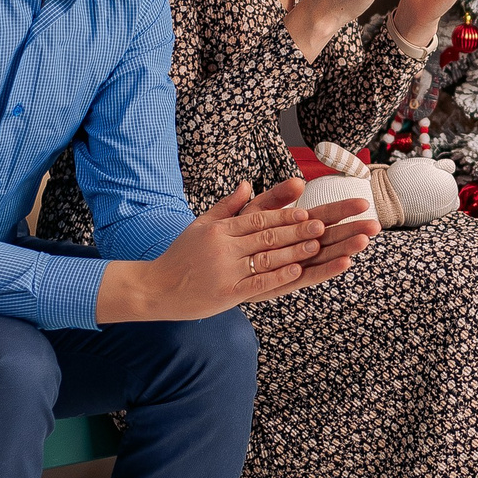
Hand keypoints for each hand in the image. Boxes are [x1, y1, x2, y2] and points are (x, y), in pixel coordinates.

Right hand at [96, 180, 370, 322]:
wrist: (155, 287)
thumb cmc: (180, 256)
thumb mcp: (200, 225)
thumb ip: (226, 207)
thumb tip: (246, 184)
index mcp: (219, 229)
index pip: (257, 219)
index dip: (284, 215)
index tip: (307, 211)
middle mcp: (223, 247)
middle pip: (267, 236)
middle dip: (297, 230)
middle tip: (322, 225)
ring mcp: (225, 270)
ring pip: (266, 257)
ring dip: (294, 251)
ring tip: (317, 245)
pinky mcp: (227, 293)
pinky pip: (258, 282)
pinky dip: (279, 276)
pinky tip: (297, 271)